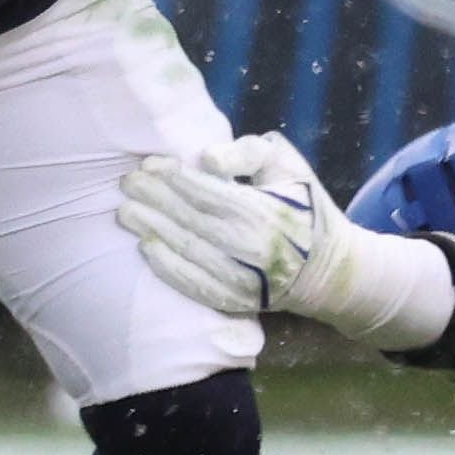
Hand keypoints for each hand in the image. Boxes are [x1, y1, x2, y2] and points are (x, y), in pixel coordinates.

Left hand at [118, 132, 352, 319]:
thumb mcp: (286, 164)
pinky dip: (168, 268)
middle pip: (193, 222)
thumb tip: (207, 158)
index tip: (148, 165)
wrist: (329, 268)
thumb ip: (248, 153)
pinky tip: (146, 248)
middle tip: (125, 184)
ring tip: (125, 213)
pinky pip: (197, 286)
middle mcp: (256, 249)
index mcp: (268, 211)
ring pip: (190, 254)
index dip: (174, 179)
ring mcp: (247, 280)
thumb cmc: (302, 203)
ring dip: (153, 232)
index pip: (209, 193)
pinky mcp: (239, 301)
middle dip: (154, 202)